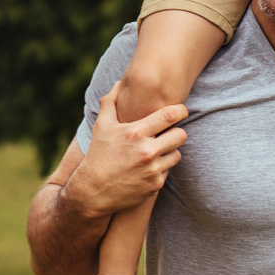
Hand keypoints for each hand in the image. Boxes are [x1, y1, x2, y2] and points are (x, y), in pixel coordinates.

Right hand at [62, 83, 187, 218]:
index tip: (181, 111)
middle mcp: (147, 151)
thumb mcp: (101, 126)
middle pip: (181, 135)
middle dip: (176, 132)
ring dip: (169, 151)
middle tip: (168, 132)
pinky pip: (168, 171)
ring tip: (156, 150)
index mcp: (136, 133)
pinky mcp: (155, 185)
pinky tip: (148, 166)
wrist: (93, 192)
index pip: (171, 115)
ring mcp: (152, 170)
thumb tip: (118, 83)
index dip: (180, 110)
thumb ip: (110, 102)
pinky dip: (161, 168)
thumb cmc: (98, 155)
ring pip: (177, 154)